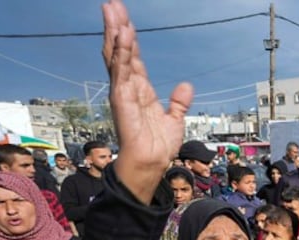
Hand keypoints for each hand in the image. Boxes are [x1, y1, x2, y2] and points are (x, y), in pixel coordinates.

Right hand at [102, 0, 192, 203]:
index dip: (130, 39)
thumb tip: (186, 86)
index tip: (124, 18)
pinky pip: (121, 72)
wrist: (152, 164)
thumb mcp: (174, 119)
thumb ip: (179, 102)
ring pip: (117, 56)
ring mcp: (123, 92)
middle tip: (112, 4)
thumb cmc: (158, 147)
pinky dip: (122, 53)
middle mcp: (129, 88)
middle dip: (117, 27)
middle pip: (121, 52)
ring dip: (115, 33)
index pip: (133, 58)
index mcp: (141, 91)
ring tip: (114, 11)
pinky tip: (122, 36)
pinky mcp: (122, 99)